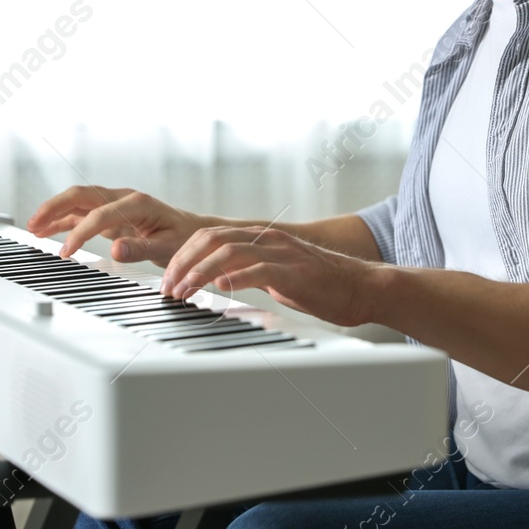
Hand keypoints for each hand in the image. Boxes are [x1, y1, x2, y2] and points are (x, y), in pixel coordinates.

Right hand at [27, 185, 207, 265]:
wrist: (192, 232)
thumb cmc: (184, 238)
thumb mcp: (168, 246)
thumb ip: (141, 248)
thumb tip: (116, 249)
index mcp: (137, 203)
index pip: (100, 215)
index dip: (80, 233)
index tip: (66, 253)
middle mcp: (123, 199)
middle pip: (82, 195)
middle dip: (55, 206)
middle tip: (33, 223)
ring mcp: (115, 206)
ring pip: (78, 202)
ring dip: (54, 211)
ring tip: (32, 226)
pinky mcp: (111, 216)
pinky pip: (82, 214)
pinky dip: (63, 220)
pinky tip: (47, 230)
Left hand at [162, 225, 381, 326]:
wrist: (360, 288)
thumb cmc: (320, 286)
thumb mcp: (276, 275)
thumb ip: (249, 272)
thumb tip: (219, 280)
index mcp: (261, 238)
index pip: (210, 237)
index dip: (184, 256)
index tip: (169, 279)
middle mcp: (268, 239)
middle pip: (212, 240)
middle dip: (184, 263)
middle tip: (168, 287)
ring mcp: (282, 253)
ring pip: (229, 251)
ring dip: (200, 273)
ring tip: (185, 292)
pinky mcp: (295, 272)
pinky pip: (259, 270)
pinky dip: (235, 277)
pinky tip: (219, 287)